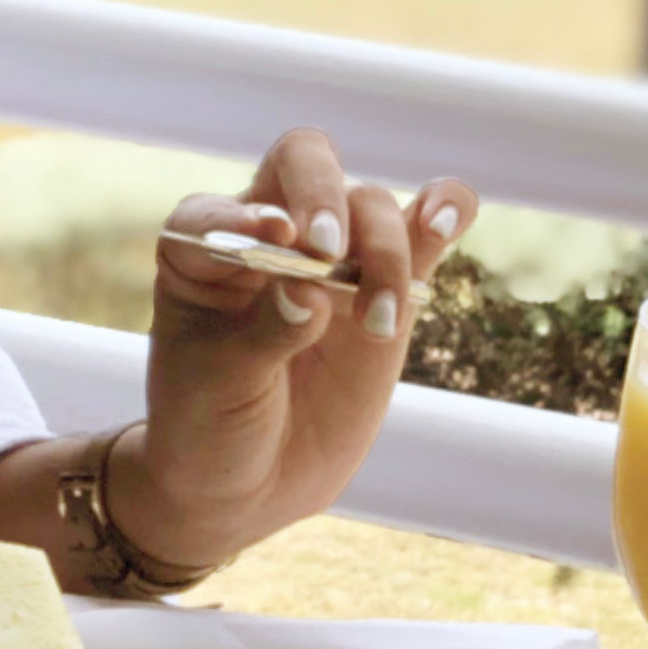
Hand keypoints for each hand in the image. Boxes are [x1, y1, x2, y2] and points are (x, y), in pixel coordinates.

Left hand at [120, 130, 474, 577]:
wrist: (249, 483)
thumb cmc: (210, 423)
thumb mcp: (219, 384)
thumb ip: (265, 332)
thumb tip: (312, 290)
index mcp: (202, 247)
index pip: (220, 208)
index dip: (244, 218)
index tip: (274, 244)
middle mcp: (269, 235)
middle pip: (303, 165)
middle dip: (322, 196)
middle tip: (327, 252)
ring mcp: (332, 258)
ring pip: (369, 205)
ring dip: (382, 251)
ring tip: (376, 324)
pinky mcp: (386, 288)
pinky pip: (423, 230)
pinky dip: (444, 211)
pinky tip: (445, 217)